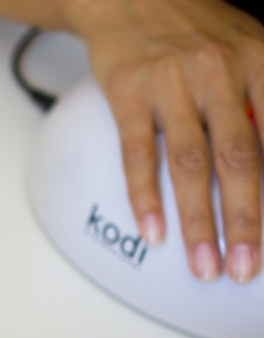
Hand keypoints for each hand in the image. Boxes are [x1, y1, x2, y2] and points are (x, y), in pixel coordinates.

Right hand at [68, 0, 263, 281]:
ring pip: (190, 164)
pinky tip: (153, 229)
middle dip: (245, 221)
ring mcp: (171, 84)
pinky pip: (137, 153)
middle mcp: (220, 72)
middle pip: (239, 160)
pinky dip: (145, 196)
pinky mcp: (128, 93)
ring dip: (198, 222)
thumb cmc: (192, 30)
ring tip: (204, 263)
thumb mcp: (248, 50)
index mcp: (261, 62)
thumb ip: (263, 103)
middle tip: (245, 266)